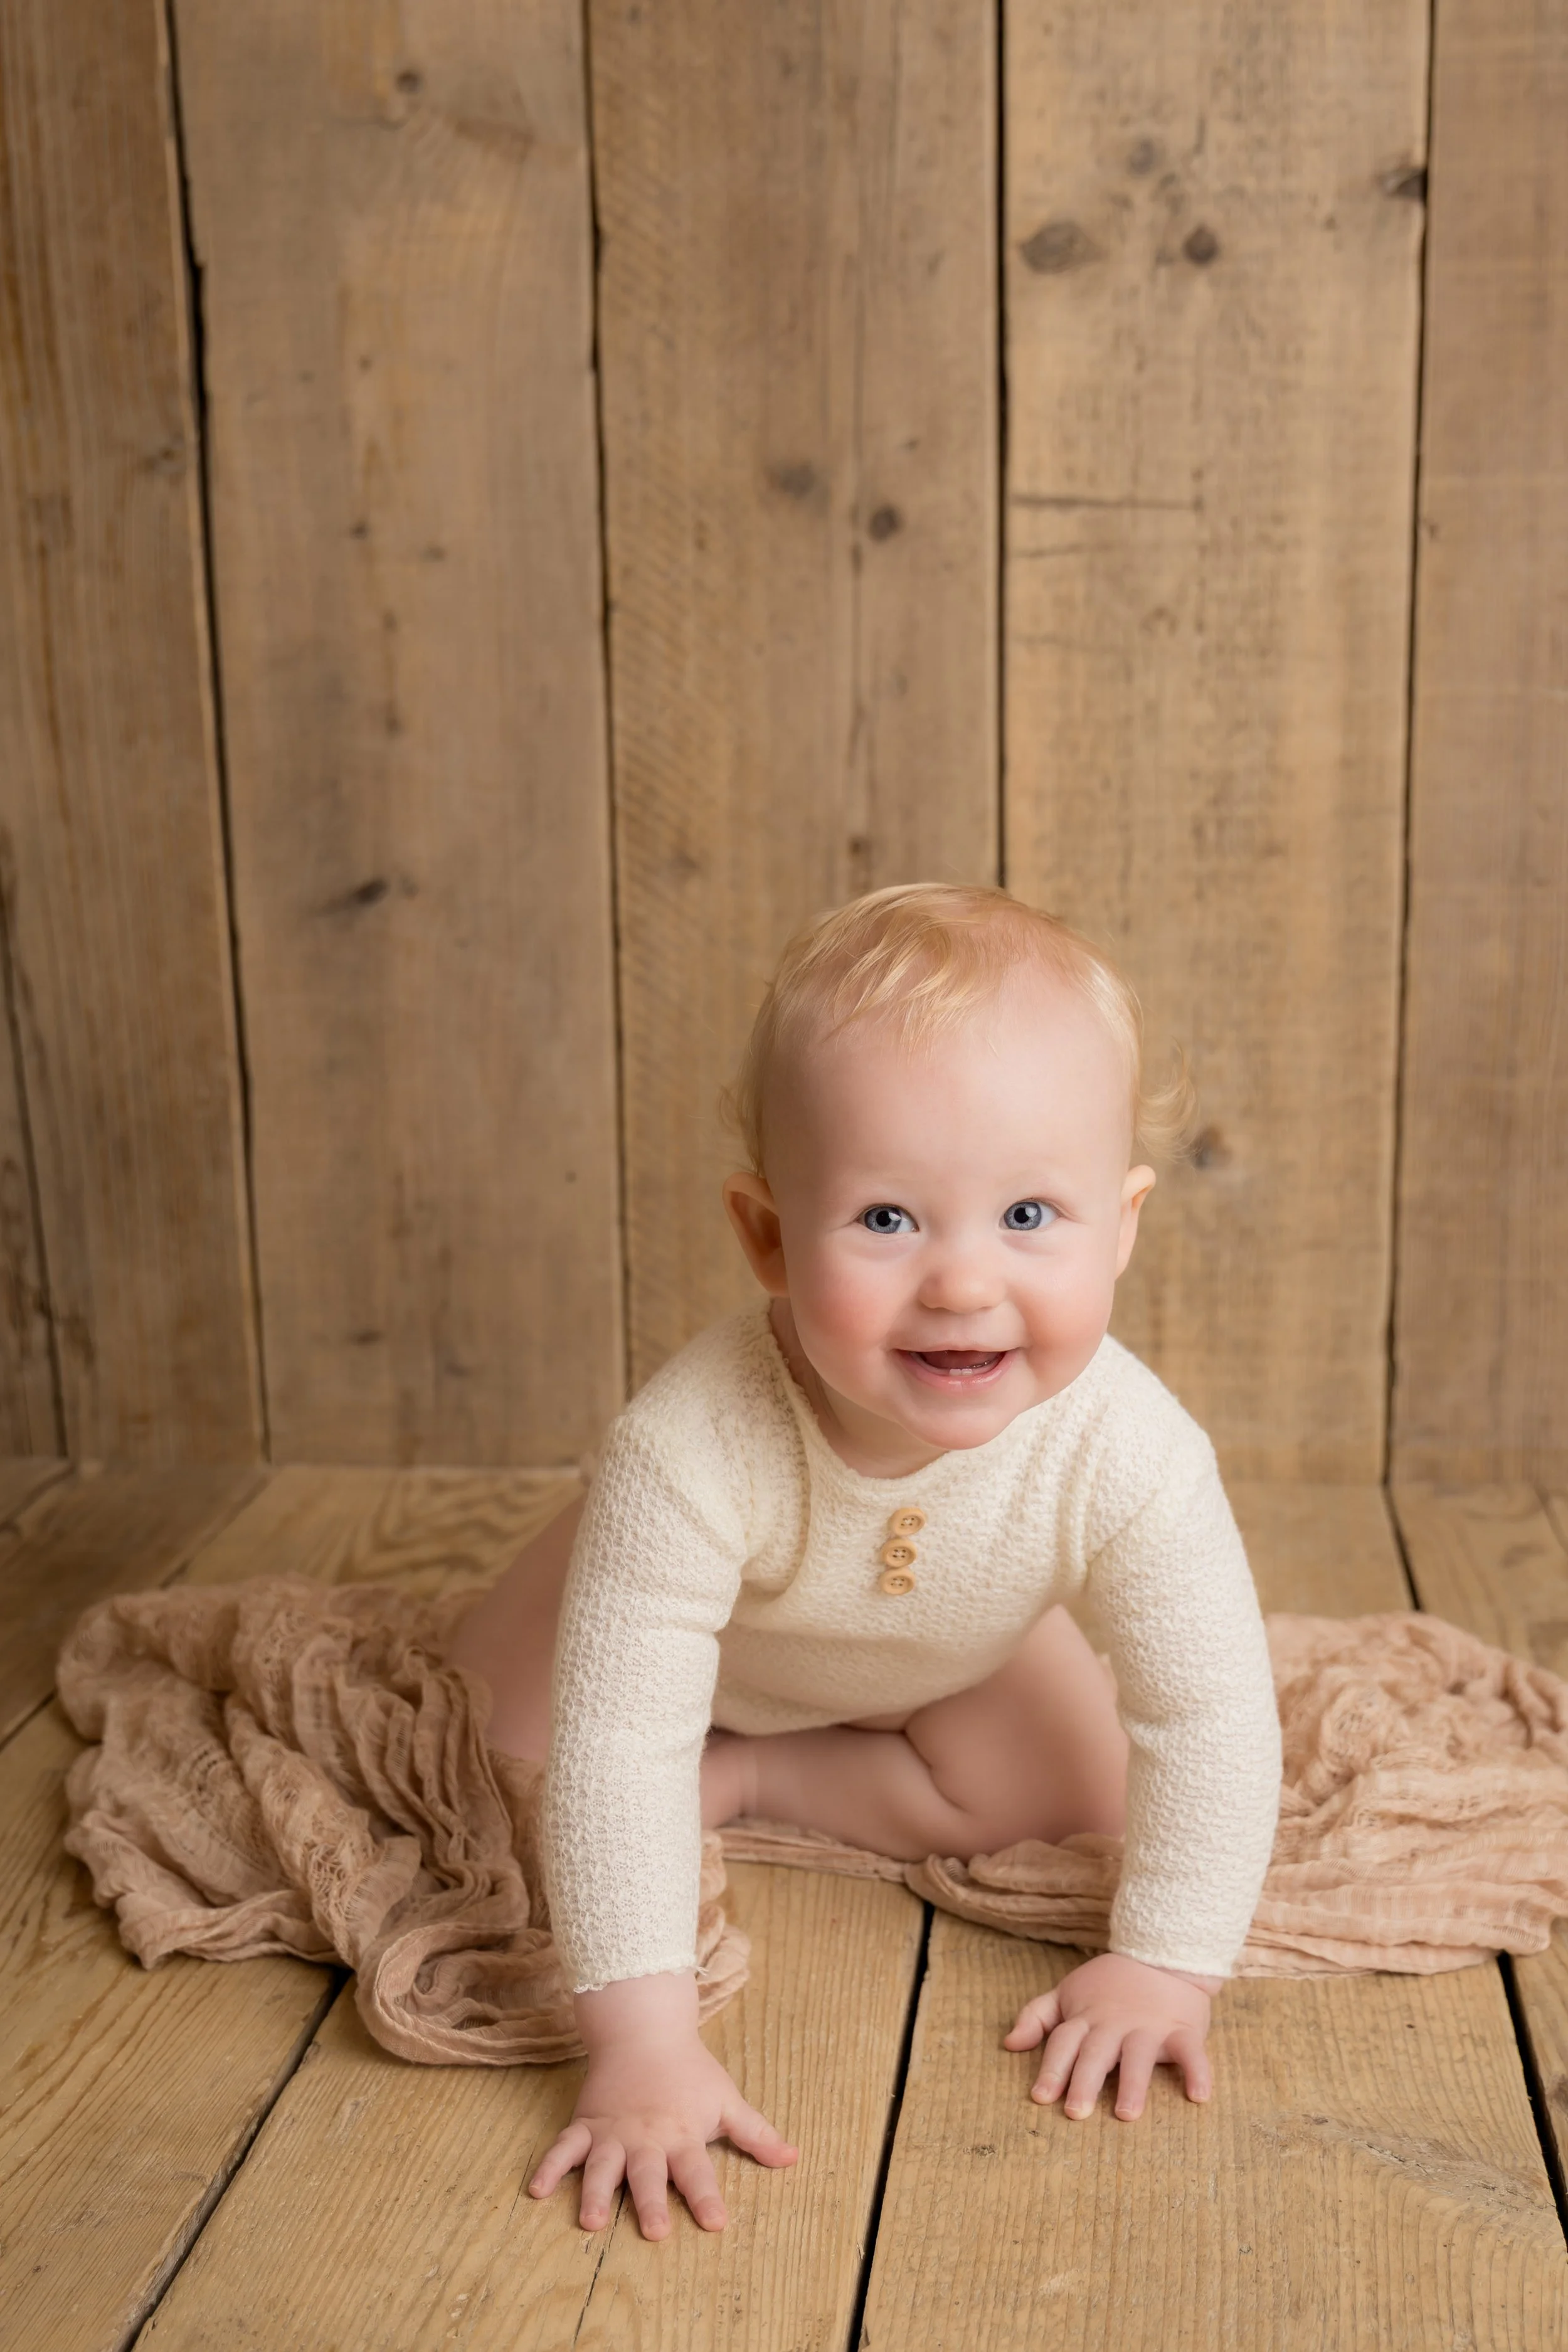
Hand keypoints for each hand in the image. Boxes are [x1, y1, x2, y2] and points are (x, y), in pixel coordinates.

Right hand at [528, 1970, 797, 2238]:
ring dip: (597, 2192)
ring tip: (591, 2221)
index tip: (715, 2223)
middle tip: (654, 2231)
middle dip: (652, 2202)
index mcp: (682, 2135)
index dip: (707, 2197)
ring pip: (603, 2166)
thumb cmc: (691, 2071)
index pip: (699, 2171)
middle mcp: (647, 2138)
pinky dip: (549, 2166)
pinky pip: (564, 2147)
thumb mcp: (727, 2099)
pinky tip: (536, 2190)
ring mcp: (613, 2132)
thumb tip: (794, 2158)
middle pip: (650, 2174)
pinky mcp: (586, 2123)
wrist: (644, 2030)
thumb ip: (756, 2134)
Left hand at [1003, 1951, 1221, 2121]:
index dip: (1052, 2068)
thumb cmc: (1109, 1984)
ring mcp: (1150, 2027)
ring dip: (1133, 2084)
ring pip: (1139, 2056)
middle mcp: (1115, 2024)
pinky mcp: (1183, 2030)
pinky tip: (1198, 2097)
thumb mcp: (1068, 1993)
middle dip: (1085, 2081)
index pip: (1064, 2043)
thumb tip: (1008, 2044)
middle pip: (1096, 2053)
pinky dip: (1197, 2072)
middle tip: (1075, 2112)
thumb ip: (1037, 2017)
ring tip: (1126, 2114)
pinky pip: (1191, 2052)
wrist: (1162, 1954)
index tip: (1040, 2097)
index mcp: (1086, 2017)